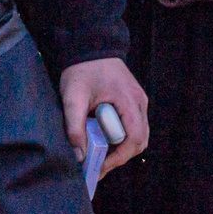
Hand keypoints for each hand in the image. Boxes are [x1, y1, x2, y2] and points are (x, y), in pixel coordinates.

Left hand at [58, 56, 149, 180]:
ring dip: (122, 149)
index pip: (133, 138)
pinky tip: (104, 142)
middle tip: (98, 167)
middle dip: (120, 157)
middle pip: (140, 141)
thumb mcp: (73, 97)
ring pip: (139, 136)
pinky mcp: (133, 102)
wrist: (90, 46)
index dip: (118, 157)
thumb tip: (79, 155)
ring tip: (99, 157)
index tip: (100, 167)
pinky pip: (134, 127)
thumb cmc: (82, 70)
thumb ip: (74, 126)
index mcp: (128, 100)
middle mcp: (139, 102)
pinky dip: (122, 139)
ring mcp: (139, 102)